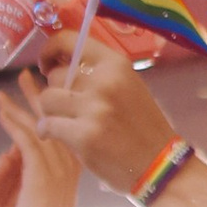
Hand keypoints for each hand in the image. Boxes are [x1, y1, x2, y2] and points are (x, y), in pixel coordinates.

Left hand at [0, 79, 81, 206]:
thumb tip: (45, 162)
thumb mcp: (58, 195)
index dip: (56, 107)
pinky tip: (2, 112)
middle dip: (40, 96)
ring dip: (21, 105)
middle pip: (57, 119)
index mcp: (77, 165)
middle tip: (28, 76)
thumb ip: (56, 175)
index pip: (67, 127)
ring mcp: (58, 166)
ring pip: (39, 126)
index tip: (47, 89)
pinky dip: (13, 124)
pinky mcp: (40, 172)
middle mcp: (71, 161)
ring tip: (7, 89)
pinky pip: (25, 140)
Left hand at [25, 34, 177, 196]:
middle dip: (56, 92)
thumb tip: (60, 64)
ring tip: (64, 123)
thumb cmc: (143, 127)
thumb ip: (98, 75)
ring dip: (50, 112)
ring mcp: (95, 108)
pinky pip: (47, 124)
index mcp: (116, 65)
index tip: (48, 66)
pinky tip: (59, 136)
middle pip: (54, 75)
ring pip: (46, 99)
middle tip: (68, 108)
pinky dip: (47, 131)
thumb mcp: (128, 88)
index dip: (50, 51)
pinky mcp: (84, 135)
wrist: (159, 165)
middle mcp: (105, 81)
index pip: (68, 41)